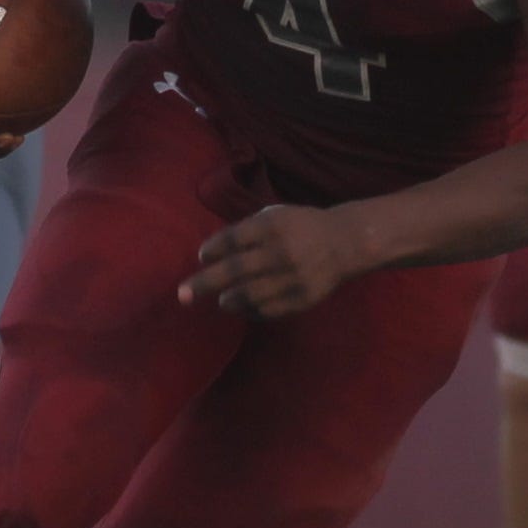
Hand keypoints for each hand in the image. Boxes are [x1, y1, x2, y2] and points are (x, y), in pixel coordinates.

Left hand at [179, 204, 370, 317]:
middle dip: (204, 283)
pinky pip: (268, 310)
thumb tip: (209, 256)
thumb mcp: (275, 216)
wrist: (345, 244)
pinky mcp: (302, 298)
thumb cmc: (301, 227)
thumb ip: (246, 231)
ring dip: (229, 300)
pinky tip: (244, 307)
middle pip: (235, 270)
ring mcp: (292, 277)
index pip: (232, 239)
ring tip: (221, 300)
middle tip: (183, 294)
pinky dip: (251, 311)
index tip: (202, 257)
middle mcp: (281, 251)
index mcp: (272, 226)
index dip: (212, 249)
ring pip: (249, 295)